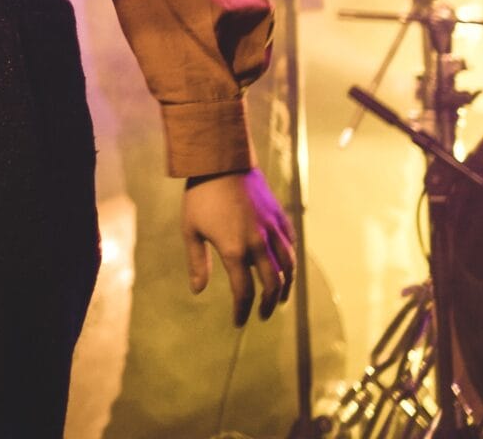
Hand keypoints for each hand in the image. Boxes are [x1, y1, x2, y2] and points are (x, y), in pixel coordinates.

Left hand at [182, 168, 295, 325]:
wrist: (221, 161)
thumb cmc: (200, 196)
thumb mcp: (191, 230)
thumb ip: (196, 263)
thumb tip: (198, 290)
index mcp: (234, 250)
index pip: (243, 292)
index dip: (242, 311)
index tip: (239, 322)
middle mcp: (258, 244)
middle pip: (271, 285)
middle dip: (267, 305)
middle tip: (262, 315)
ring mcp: (272, 230)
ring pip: (288, 267)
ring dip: (285, 287)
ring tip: (279, 298)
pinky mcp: (280, 217)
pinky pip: (291, 245)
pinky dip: (290, 261)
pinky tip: (285, 267)